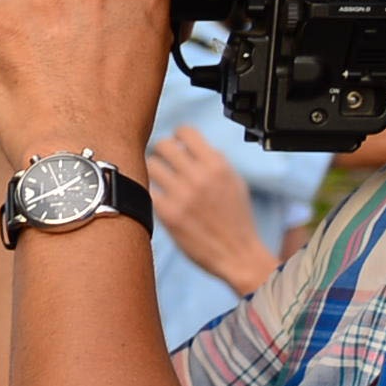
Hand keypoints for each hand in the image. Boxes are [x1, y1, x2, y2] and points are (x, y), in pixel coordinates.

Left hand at [146, 123, 273, 295]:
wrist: (237, 253)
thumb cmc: (235, 218)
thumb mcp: (233, 181)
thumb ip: (213, 161)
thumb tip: (188, 145)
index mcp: (217, 165)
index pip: (186, 132)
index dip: (178, 136)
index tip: (177, 144)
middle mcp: (199, 176)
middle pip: (163, 145)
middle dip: (162, 152)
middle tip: (164, 162)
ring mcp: (182, 195)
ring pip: (150, 165)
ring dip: (153, 171)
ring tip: (161, 181)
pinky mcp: (168, 214)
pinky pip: (147, 190)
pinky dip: (151, 191)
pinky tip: (160, 198)